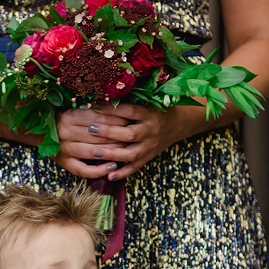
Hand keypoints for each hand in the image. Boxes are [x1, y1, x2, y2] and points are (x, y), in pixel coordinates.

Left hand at [53, 104, 202, 181]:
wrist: (176, 124)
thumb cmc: (155, 110)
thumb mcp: (146, 101)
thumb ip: (128, 101)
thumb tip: (102, 93)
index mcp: (149, 114)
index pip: (130, 111)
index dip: (113, 109)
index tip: (95, 106)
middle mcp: (150, 131)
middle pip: (130, 134)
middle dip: (110, 132)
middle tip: (91, 128)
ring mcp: (149, 147)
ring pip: (131, 153)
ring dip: (113, 154)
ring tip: (95, 153)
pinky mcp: (147, 158)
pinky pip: (135, 167)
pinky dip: (122, 173)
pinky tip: (109, 175)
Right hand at [53, 107, 127, 179]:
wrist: (39, 131)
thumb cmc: (63, 117)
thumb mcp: (74, 108)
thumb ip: (92, 108)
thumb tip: (118, 107)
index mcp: (69, 116)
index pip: (99, 117)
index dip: (116, 118)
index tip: (130, 118)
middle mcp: (66, 133)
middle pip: (99, 136)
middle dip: (118, 135)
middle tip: (132, 135)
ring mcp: (65, 150)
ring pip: (94, 152)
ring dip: (113, 152)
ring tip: (126, 150)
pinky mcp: (65, 163)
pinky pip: (84, 170)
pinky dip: (99, 170)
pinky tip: (112, 167)